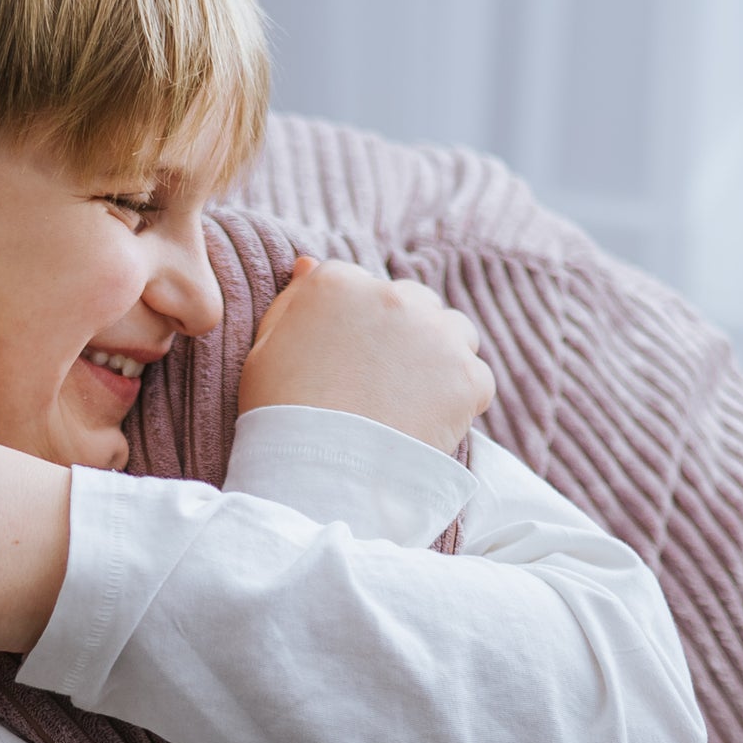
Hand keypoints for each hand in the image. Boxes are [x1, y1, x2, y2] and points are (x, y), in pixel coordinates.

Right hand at [237, 253, 495, 452]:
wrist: (318, 479)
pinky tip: (427, 425)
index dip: (359, 328)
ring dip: (440, 359)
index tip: (349, 364)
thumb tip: (308, 263)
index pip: (363, 290)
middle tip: (382, 387)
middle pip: (415, 303)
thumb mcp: (265, 350)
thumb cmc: (280, 418)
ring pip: (455, 333)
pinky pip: (477, 379)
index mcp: (337, 283)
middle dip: (405, 337)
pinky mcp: (467, 376)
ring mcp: (435, 334)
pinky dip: (460, 401)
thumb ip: (291, 301)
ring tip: (410, 405)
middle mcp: (392, 295)